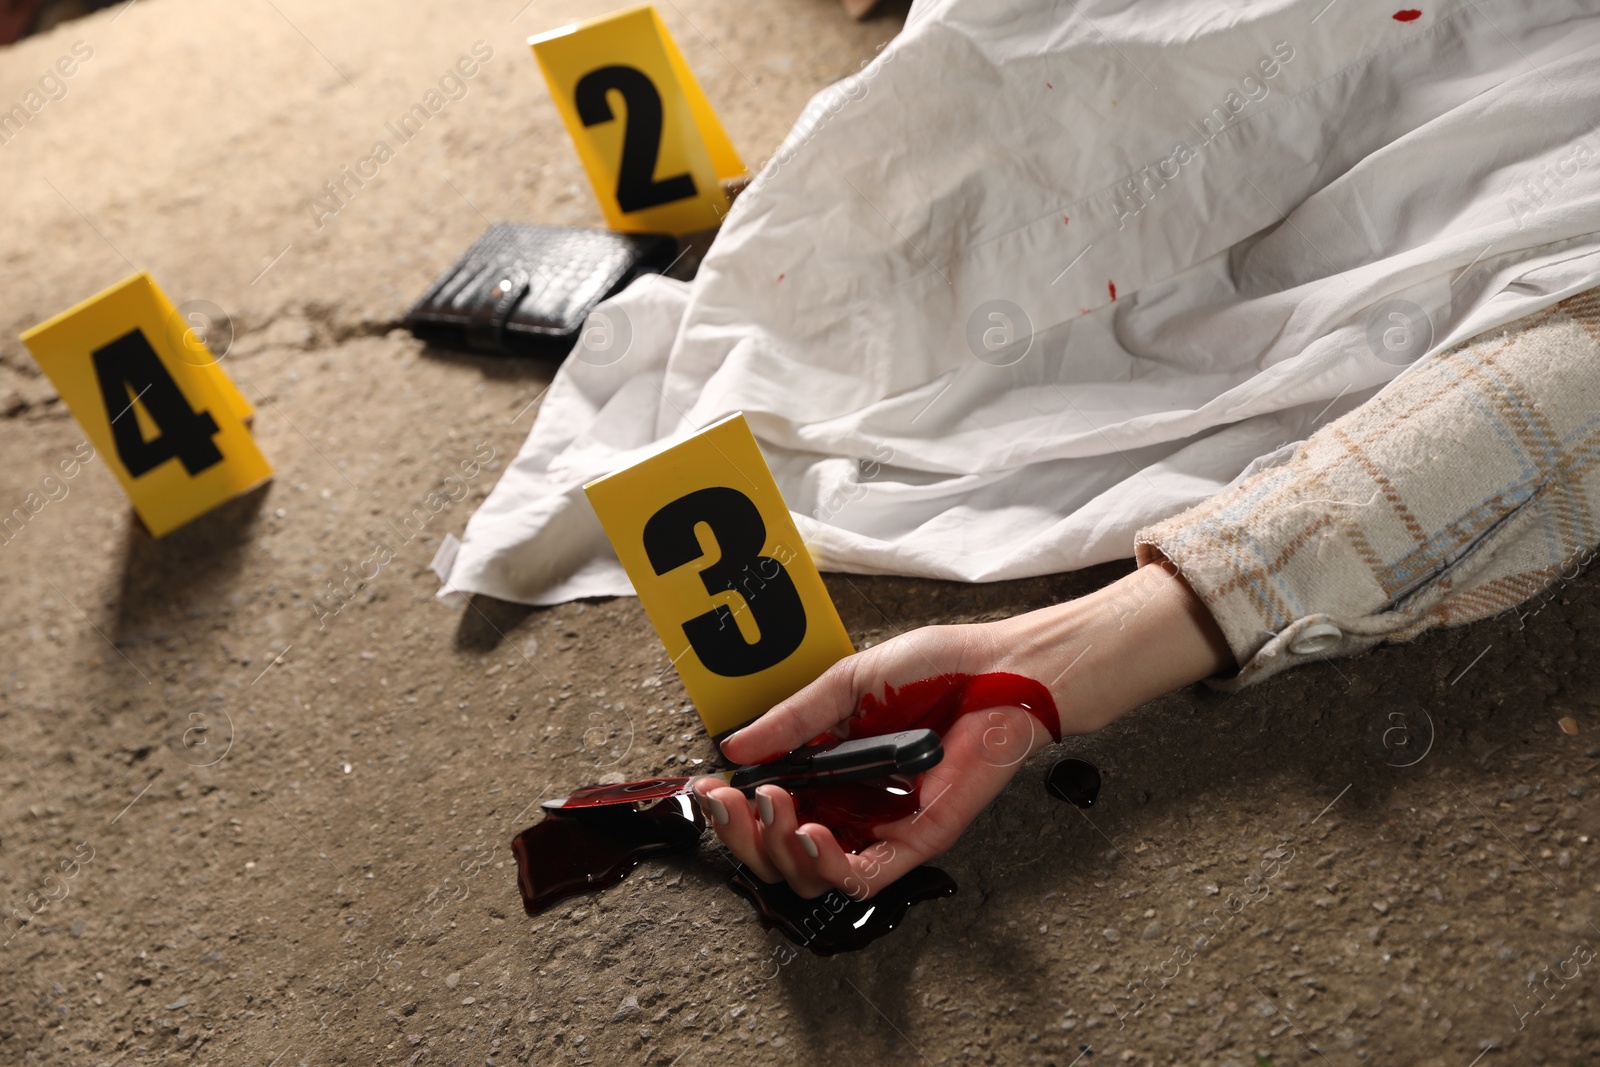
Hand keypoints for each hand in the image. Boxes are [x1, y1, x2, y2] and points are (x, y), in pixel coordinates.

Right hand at [694, 562, 1233, 899]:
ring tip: (774, 808)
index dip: (732, 807)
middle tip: (733, 802)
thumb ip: (795, 720)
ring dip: (778, 848)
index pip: (768, 808)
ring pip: (811, 874)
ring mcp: (882, 826)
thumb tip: (738, 745)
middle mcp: (852, 803)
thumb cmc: (944, 667)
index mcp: (831, 768)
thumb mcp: (850, 682)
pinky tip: (811, 832)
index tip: (710, 788)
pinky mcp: (916, 841)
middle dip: (743, 833)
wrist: (1006, 672)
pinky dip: (828, 864)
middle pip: (778, 850)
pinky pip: (862, 877)